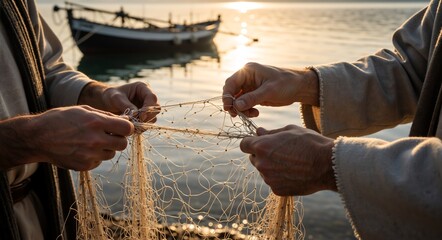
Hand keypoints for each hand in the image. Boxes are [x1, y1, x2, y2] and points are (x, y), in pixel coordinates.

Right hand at [0, 105, 133, 170]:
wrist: (38, 138)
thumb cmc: (61, 119)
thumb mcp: (83, 110)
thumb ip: (106, 116)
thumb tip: (125, 121)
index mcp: (96, 122)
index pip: (127, 129)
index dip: (126, 128)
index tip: (122, 127)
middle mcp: (95, 140)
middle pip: (123, 144)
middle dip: (119, 139)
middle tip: (109, 135)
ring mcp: (90, 155)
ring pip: (111, 154)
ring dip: (106, 148)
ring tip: (91, 141)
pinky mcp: (85, 166)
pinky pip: (99, 161)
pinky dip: (95, 156)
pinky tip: (83, 149)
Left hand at [79, 81, 159, 121]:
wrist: (104, 103)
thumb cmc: (109, 96)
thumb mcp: (116, 98)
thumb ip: (126, 105)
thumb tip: (136, 115)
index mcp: (142, 88)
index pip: (152, 98)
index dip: (149, 108)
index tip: (141, 117)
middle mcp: (147, 98)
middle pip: (156, 109)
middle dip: (148, 117)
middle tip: (137, 124)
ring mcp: (146, 108)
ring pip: (153, 118)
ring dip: (144, 124)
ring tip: (131, 126)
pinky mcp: (143, 117)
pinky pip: (146, 124)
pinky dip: (140, 128)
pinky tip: (130, 128)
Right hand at [222, 62, 318, 116]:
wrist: (299, 87)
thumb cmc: (286, 83)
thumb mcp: (269, 91)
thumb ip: (252, 98)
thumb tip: (236, 106)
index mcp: (248, 71)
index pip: (231, 83)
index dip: (227, 95)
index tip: (228, 107)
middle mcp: (246, 78)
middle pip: (231, 91)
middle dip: (233, 104)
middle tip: (237, 114)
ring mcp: (249, 87)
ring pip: (237, 100)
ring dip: (240, 109)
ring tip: (251, 115)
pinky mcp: (254, 95)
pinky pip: (244, 104)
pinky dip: (247, 110)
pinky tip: (255, 113)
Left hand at [240, 125, 336, 195]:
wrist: (327, 165)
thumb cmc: (310, 143)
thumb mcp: (290, 130)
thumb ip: (271, 132)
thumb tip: (258, 131)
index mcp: (262, 146)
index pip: (244, 144)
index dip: (251, 142)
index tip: (259, 142)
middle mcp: (261, 163)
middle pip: (253, 158)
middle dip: (261, 154)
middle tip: (280, 152)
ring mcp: (268, 178)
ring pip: (264, 170)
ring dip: (271, 166)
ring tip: (291, 162)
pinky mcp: (277, 190)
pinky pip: (273, 182)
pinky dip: (280, 178)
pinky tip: (294, 173)